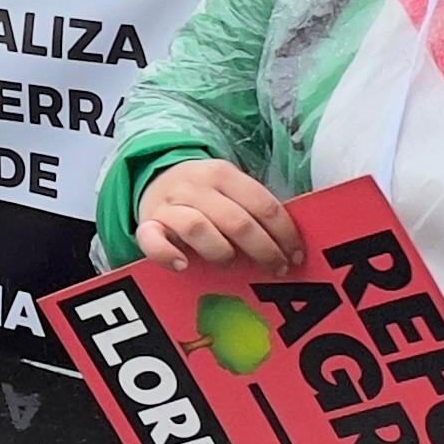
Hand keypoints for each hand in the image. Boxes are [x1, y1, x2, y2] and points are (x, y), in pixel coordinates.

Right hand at [130, 157, 299, 275]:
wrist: (154, 182)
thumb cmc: (204, 196)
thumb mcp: (228, 189)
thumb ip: (252, 208)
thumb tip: (291, 244)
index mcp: (222, 174)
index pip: (262, 203)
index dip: (284, 232)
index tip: (295, 255)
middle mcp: (196, 186)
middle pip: (236, 221)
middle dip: (263, 249)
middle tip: (276, 269)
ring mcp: (169, 205)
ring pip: (198, 228)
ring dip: (222, 252)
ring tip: (231, 265)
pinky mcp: (147, 224)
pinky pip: (152, 241)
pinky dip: (167, 255)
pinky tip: (183, 265)